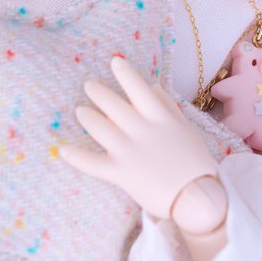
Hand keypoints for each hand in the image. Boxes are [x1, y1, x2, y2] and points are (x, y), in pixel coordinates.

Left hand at [63, 56, 218, 219]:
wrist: (199, 199)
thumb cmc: (195, 163)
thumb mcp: (186, 129)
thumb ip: (168, 107)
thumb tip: (153, 86)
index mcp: (162, 119)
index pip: (140, 90)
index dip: (126, 74)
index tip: (115, 61)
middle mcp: (143, 131)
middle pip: (114, 106)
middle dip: (98, 93)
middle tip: (88, 86)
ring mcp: (131, 152)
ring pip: (101, 128)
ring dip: (87, 117)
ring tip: (80, 111)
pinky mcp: (121, 174)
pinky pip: (93, 163)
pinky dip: (76, 156)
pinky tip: (62, 149)